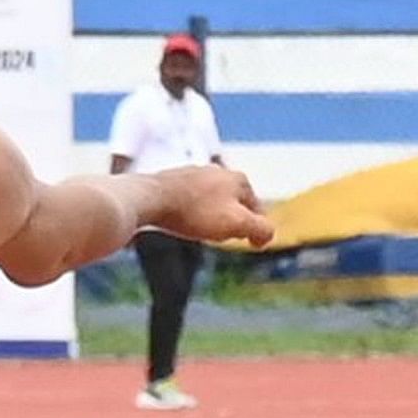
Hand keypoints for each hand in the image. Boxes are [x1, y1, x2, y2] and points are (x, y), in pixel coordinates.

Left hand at [156, 164, 273, 248]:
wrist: (149, 199)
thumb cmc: (195, 212)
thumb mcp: (238, 224)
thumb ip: (261, 229)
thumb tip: (268, 235)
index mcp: (238, 179)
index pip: (258, 211)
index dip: (257, 231)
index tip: (251, 246)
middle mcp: (218, 171)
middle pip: (235, 204)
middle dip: (234, 223)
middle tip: (225, 238)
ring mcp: (195, 173)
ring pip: (213, 201)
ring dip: (213, 218)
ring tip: (202, 231)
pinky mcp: (174, 179)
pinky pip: (192, 200)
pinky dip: (192, 213)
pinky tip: (183, 221)